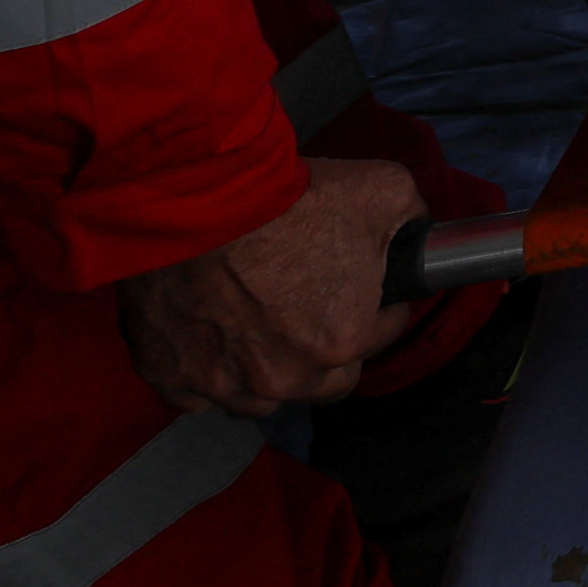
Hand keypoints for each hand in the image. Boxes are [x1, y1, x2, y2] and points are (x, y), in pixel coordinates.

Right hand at [118, 154, 427, 414]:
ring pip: (261, 396)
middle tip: (313, 307)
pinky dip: (205, 372)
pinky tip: (209, 337)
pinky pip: (196, 393)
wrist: (195, 195)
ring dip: (266, 370)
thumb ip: (410, 222)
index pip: (383, 334)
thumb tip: (417, 232)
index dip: (378, 306)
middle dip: (328, 351)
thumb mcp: (383, 190)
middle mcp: (285, 377)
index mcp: (342, 341)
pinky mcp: (170, 375)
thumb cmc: (289, 195)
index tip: (366, 286)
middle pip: (325, 381)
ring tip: (259, 326)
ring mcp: (223, 383)